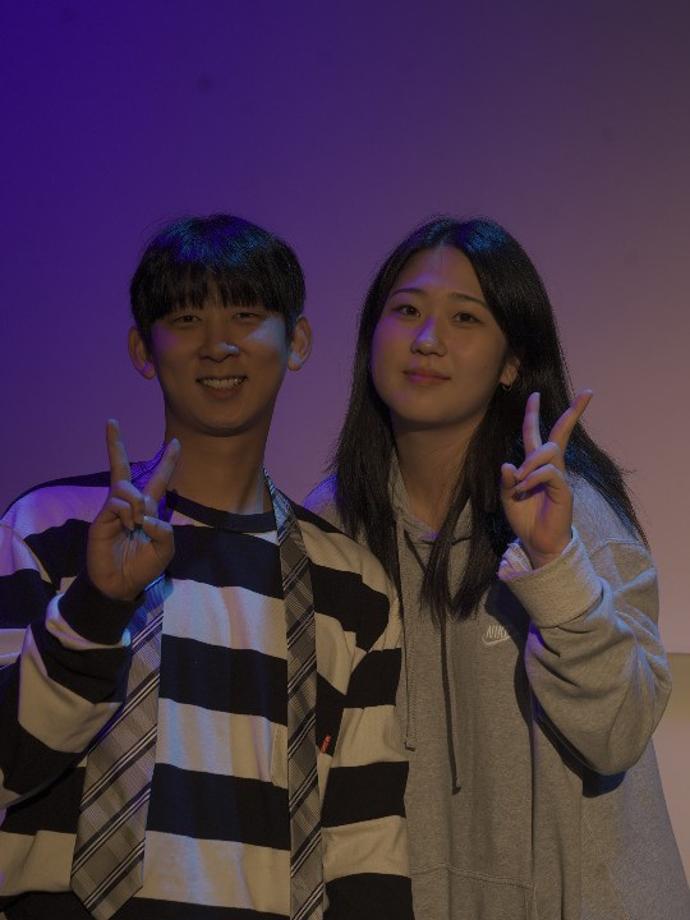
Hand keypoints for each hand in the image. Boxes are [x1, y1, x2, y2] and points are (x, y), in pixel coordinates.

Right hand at [87, 420, 180, 600]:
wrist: (121, 585)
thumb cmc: (143, 567)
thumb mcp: (166, 550)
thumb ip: (165, 531)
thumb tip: (146, 514)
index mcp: (148, 510)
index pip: (158, 480)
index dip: (167, 462)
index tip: (175, 442)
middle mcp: (129, 505)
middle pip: (123, 468)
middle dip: (115, 444)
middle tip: (111, 421)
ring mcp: (113, 510)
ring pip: (126, 487)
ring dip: (138, 503)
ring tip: (137, 524)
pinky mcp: (101, 518)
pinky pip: (117, 502)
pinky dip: (128, 513)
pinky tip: (129, 526)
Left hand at [500, 390, 591, 568]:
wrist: (536, 542)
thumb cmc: (524, 518)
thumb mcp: (508, 497)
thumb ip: (507, 480)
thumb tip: (508, 464)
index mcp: (535, 465)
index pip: (537, 434)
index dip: (533, 414)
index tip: (535, 394)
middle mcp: (550, 467)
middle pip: (560, 434)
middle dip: (573, 413)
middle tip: (588, 393)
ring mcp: (559, 478)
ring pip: (549, 451)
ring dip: (531, 460)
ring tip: (520, 480)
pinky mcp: (563, 490)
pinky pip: (548, 473)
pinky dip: (532, 478)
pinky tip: (523, 489)